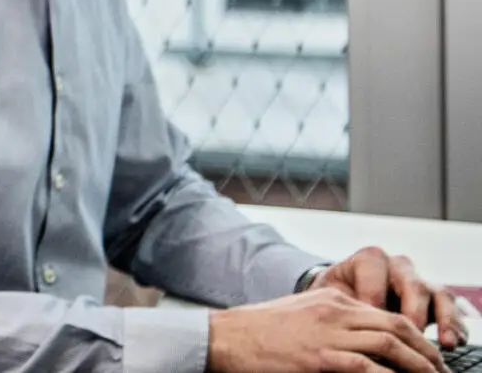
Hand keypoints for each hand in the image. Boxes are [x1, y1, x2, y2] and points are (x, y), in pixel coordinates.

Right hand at [207, 286, 446, 372]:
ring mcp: (327, 333)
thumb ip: (331, 318)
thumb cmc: (259, 330)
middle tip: (440, 369)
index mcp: (331, 299)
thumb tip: (362, 336)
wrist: (225, 337)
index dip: (415, 335)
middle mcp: (334, 311)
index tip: (427, 354)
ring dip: (417, 365)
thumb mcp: (301, 313)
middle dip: (425, 350)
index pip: (387, 312)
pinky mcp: (319, 357)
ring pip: (388, 343)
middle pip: (396, 324)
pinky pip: (365, 367)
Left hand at [313, 247, 465, 348]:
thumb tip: (352, 328)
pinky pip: (450, 309)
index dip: (372, 294)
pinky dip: (454, 326)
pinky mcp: (435, 302)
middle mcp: (397, 267)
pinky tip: (449, 343)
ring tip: (443, 343)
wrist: (342, 304)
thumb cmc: (333, 300)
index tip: (368, 319)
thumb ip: (340, 304)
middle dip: (412, 310)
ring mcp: (419, 283)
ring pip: (438, 293)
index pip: (373, 267)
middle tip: (407, 334)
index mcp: (368, 260)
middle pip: (411, 282)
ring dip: (443, 318)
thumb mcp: (329, 297)